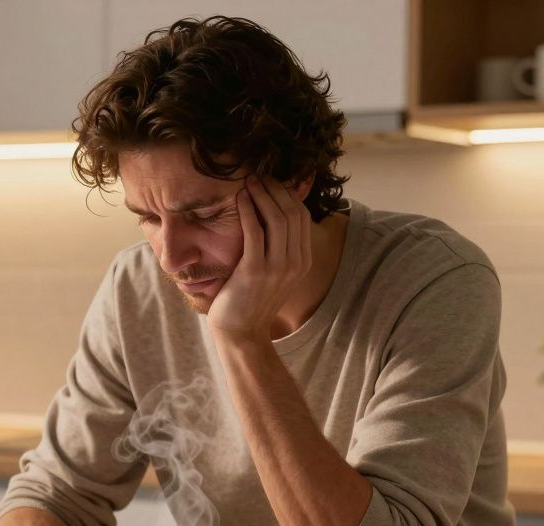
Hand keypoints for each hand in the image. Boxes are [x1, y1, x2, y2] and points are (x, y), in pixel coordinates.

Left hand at [207, 176, 313, 341]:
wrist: (242, 332)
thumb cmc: (252, 298)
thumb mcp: (275, 271)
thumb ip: (279, 246)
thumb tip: (272, 213)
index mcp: (303, 261)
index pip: (301, 216)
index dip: (286, 194)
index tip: (270, 181)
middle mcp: (295, 263)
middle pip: (291, 212)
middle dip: (274, 188)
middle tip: (257, 175)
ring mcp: (277, 268)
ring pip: (276, 218)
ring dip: (261, 194)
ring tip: (247, 181)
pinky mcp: (255, 271)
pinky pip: (255, 231)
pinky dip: (247, 210)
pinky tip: (239, 199)